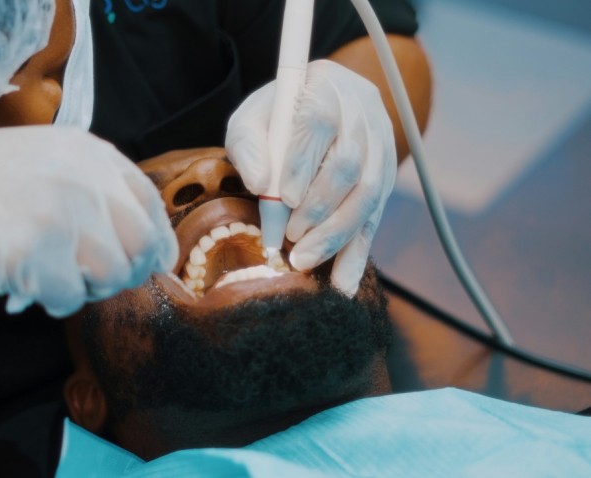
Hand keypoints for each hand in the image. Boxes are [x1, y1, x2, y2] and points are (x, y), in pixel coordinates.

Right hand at [0, 126, 177, 316]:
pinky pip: (69, 298)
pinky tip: (24, 283)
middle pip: (139, 247)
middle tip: (86, 278)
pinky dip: (50, 301)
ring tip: (49, 276)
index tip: (139, 266)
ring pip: (111, 277)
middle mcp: (82, 176)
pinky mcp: (32, 249)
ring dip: (83, 289)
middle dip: (120, 274)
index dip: (151, 247)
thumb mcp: (49, 169)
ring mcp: (58, 210)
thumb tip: (154, 255)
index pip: (150, 207)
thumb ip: (98, 197)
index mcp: (90, 153)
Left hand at [226, 60, 395, 295]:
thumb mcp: (251, 119)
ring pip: (369, 194)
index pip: (320, 122)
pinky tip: (343, 284)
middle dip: (318, 208)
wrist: (311, 108)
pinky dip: (358, 253)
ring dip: (335, 233)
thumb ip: (249, 145)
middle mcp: (363, 113)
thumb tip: (260, 184)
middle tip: (288, 238)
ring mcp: (381, 145)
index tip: (283, 197)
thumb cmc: (275, 117)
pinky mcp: (386, 178)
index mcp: (327, 86)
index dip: (303, 162)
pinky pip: (375, 218)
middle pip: (349, 164)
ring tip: (303, 260)